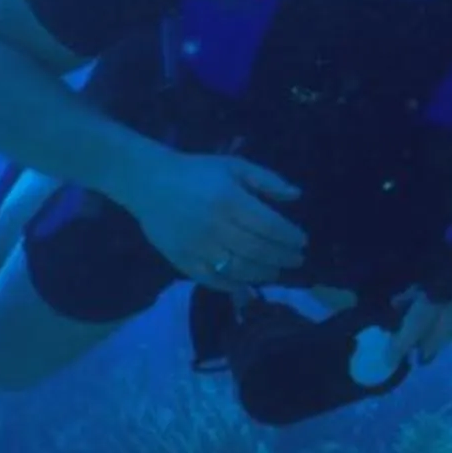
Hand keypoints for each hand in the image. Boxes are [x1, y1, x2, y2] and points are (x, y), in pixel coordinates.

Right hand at [120, 152, 305, 288]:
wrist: (149, 182)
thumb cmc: (197, 172)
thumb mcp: (234, 166)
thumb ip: (267, 180)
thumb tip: (296, 195)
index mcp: (230, 201)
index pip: (269, 226)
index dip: (289, 237)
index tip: (302, 242)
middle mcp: (215, 226)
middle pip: (257, 250)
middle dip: (282, 258)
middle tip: (296, 260)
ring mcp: (197, 246)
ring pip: (238, 268)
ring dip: (262, 273)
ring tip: (276, 272)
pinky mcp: (181, 260)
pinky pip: (211, 279)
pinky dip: (232, 286)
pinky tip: (246, 285)